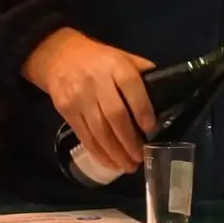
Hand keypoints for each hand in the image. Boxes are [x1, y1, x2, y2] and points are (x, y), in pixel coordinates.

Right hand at [23, 29, 154, 175]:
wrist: (59, 57)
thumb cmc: (98, 59)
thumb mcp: (122, 56)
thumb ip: (141, 72)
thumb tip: (164, 91)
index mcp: (115, 66)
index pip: (131, 86)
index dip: (142, 109)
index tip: (150, 129)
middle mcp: (96, 81)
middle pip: (114, 115)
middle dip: (129, 140)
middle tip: (140, 158)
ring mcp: (79, 97)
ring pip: (98, 130)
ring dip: (115, 153)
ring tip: (128, 166)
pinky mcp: (66, 111)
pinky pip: (84, 136)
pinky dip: (98, 153)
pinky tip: (110, 163)